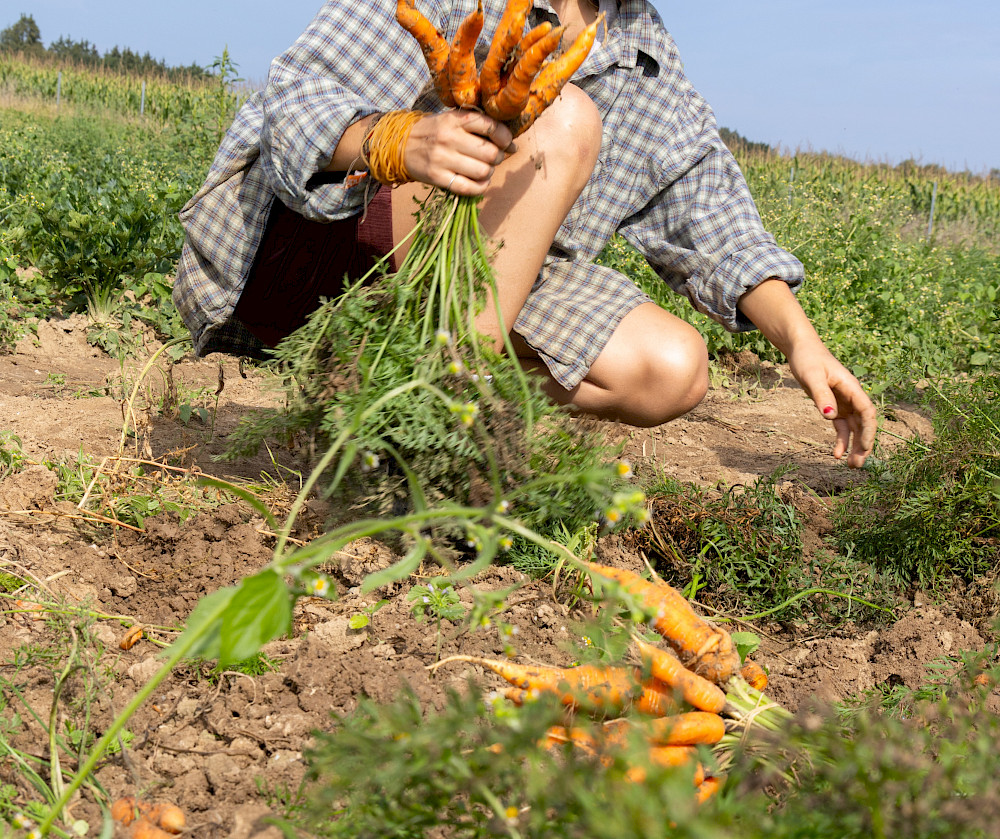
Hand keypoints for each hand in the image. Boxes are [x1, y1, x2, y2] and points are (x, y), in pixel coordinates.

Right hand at [403, 109, 513, 195]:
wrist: (400, 144)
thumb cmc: (434, 132)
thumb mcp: (452, 120)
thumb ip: (479, 127)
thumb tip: (512, 146)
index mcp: (455, 119)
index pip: (491, 126)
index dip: (505, 137)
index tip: (506, 143)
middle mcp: (449, 137)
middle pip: (490, 153)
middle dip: (498, 158)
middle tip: (492, 158)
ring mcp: (442, 159)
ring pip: (482, 171)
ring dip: (489, 173)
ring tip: (484, 170)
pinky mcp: (437, 177)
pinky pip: (469, 188)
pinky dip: (480, 188)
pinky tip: (479, 183)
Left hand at [785, 339, 876, 467]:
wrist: (802, 350)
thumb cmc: (808, 359)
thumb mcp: (812, 376)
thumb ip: (821, 395)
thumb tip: (829, 417)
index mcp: (852, 388)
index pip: (867, 412)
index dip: (869, 431)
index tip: (866, 447)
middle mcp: (852, 397)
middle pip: (864, 424)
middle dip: (864, 445)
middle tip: (858, 465)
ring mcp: (844, 403)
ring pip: (855, 429)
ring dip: (855, 446)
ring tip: (852, 466)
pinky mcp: (834, 407)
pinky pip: (842, 427)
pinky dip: (841, 441)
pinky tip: (837, 455)